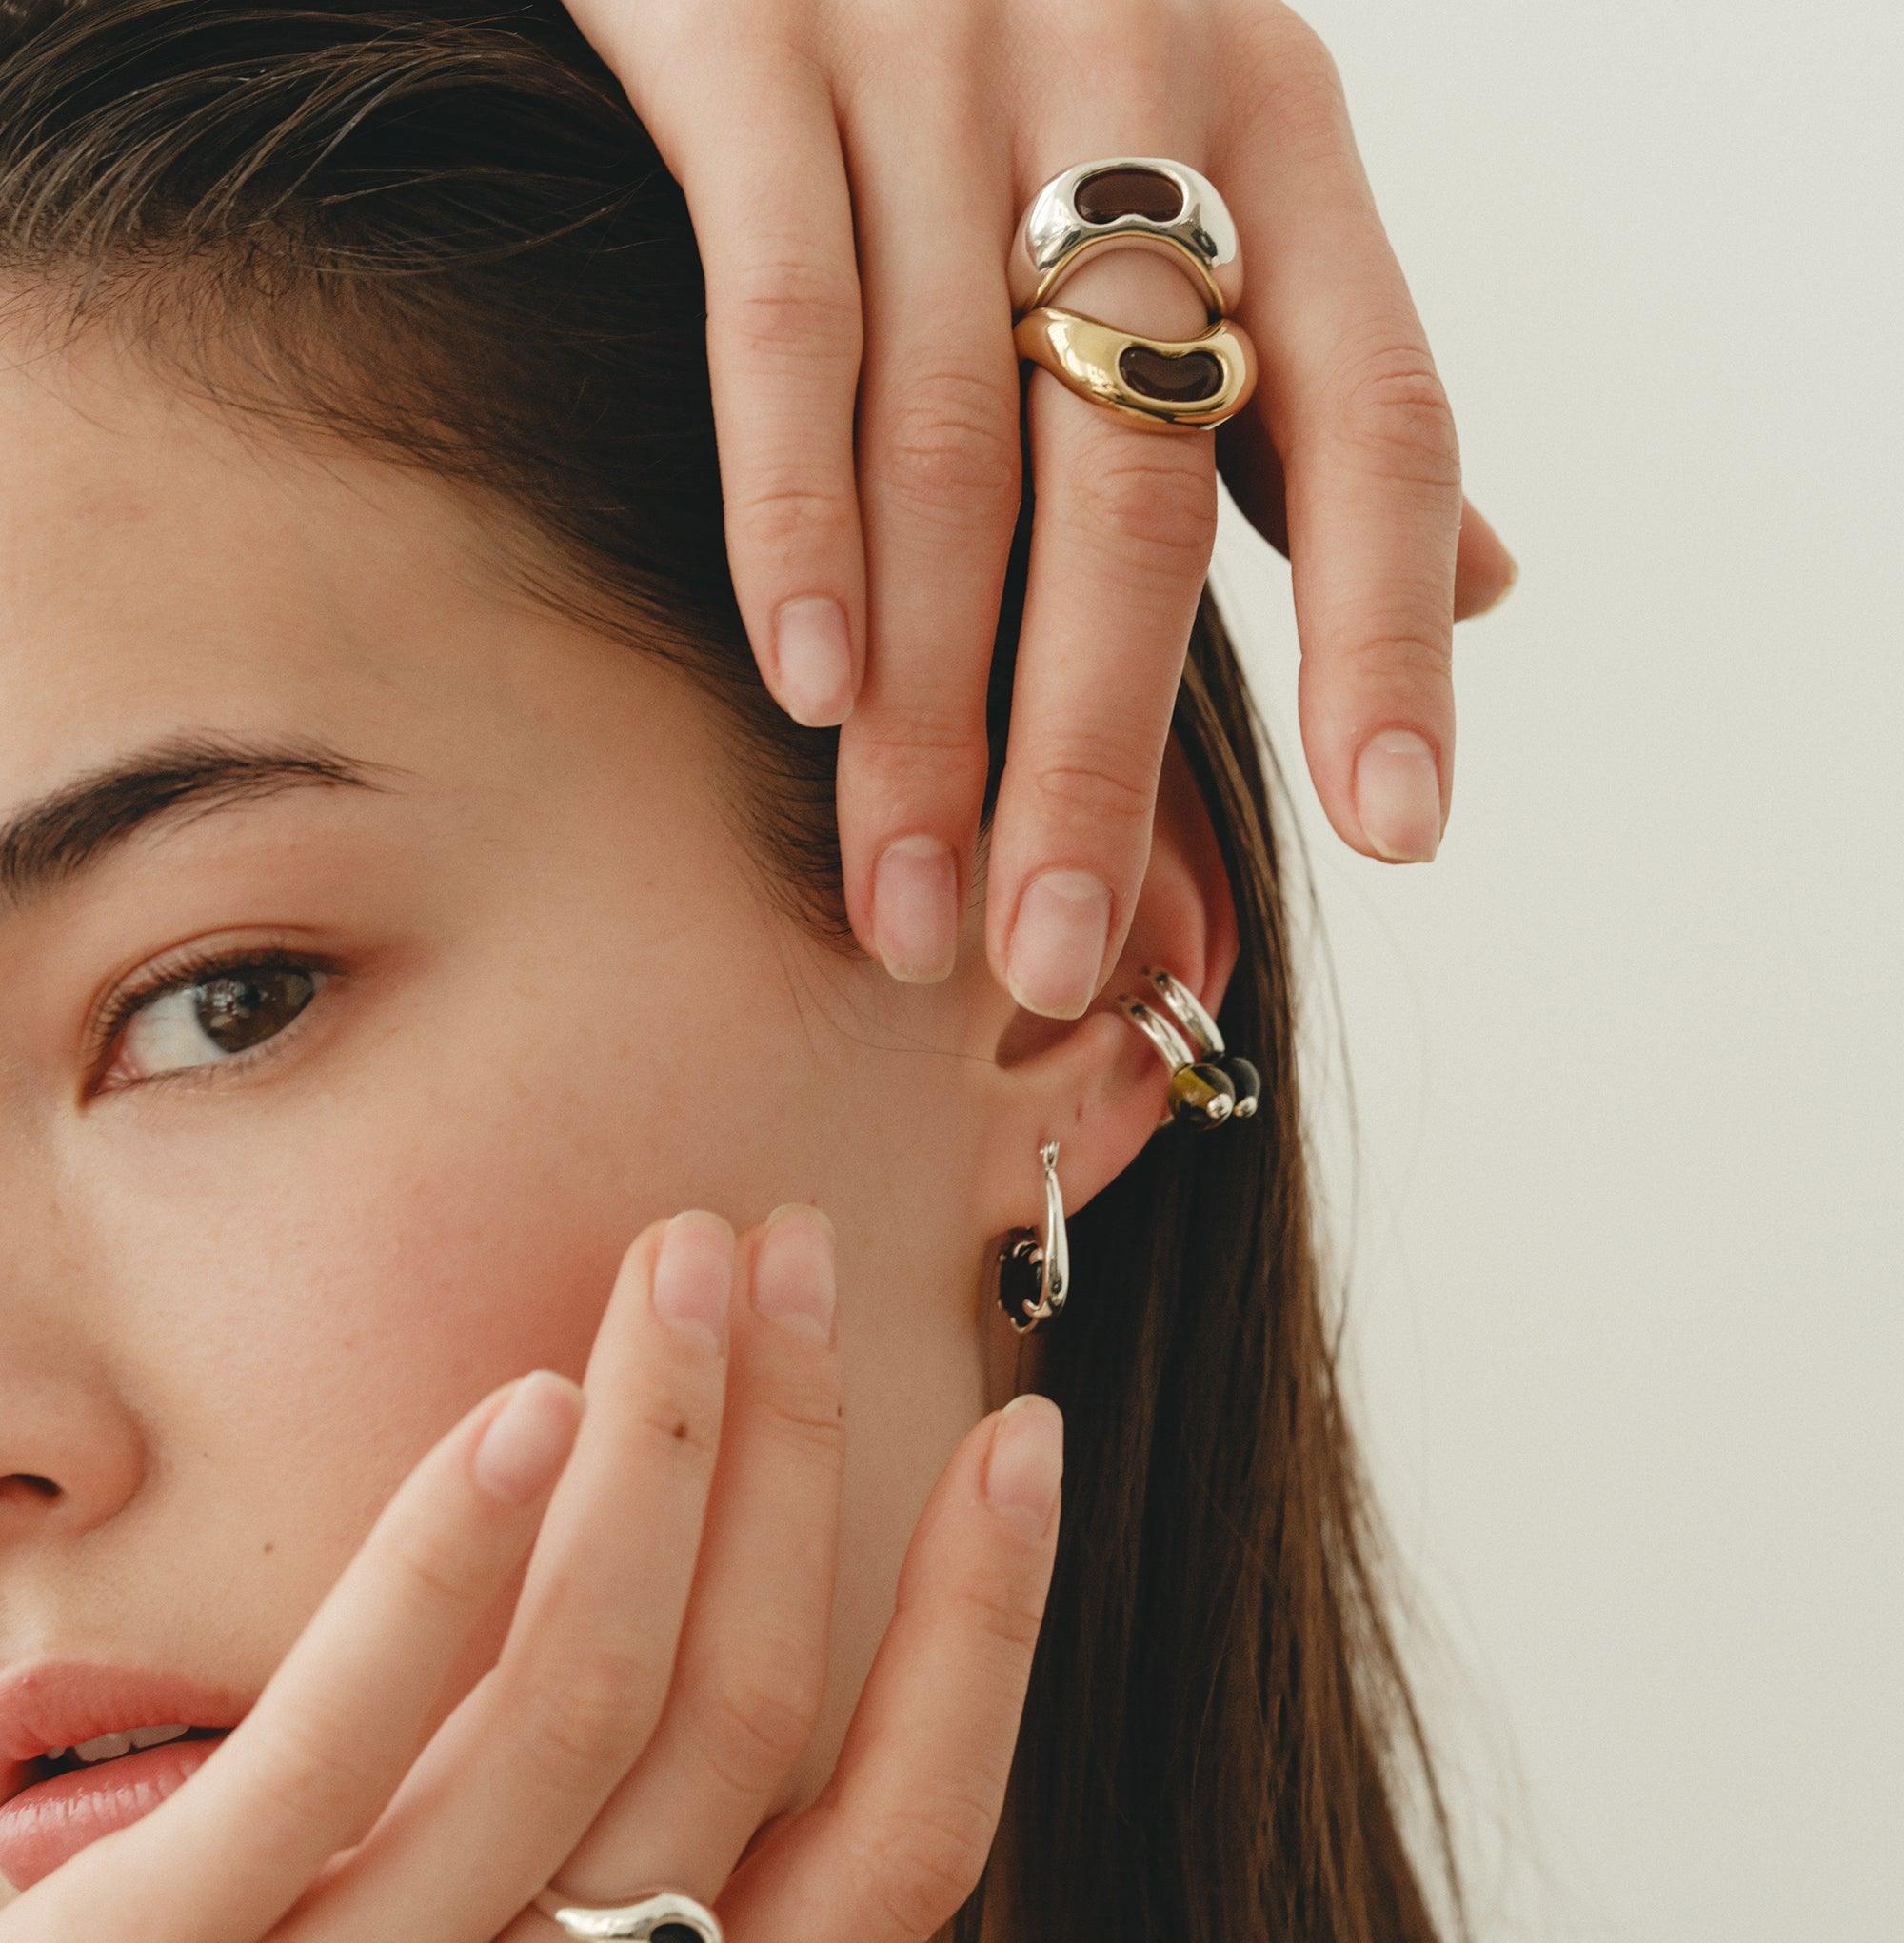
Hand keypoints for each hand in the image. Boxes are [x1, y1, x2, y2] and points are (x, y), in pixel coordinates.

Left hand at [0, 1207, 1060, 1942]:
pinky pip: (348, 1734)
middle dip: (800, 1455)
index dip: (985, 1636)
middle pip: (742, 1724)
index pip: (896, 1864)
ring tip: (680, 1269)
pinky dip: (457, 1551)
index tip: (1024, 1449)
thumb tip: (718, 1699)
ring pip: (583, 1704)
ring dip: (662, 1448)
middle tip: (797, 1253)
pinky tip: (523, 1409)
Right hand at [562, 0, 1515, 1016]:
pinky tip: (804, 684)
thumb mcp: (1215, 144)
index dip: (1390, 632)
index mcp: (1277, 128)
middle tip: (1057, 958)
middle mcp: (1133, 85)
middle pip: (1138, 486)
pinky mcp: (751, 35)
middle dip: (1096, 754)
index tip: (1399, 830)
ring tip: (912, 909)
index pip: (1374, 412)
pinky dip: (794, 512)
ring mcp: (938, 58)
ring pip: (953, 447)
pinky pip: (786, 315)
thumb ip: (1321, 365)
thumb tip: (1487, 577)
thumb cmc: (1017, 10)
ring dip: (931, 712)